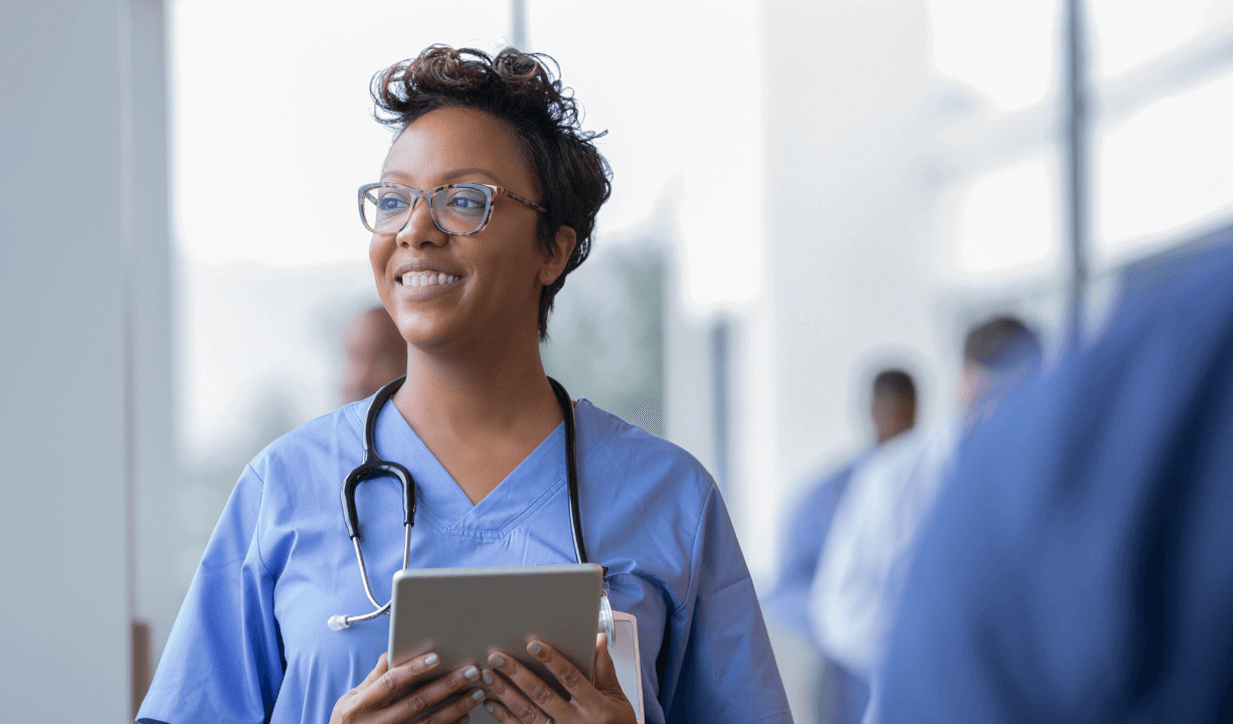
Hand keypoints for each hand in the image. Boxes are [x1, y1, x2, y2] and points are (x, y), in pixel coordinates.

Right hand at [330, 651, 486, 723]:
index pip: (389, 683)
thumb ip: (373, 678)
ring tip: (476, 693)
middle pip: (417, 702)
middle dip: (447, 686)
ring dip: (456, 707)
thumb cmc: (347, 723)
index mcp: (360, 706)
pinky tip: (464, 716)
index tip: (435, 657)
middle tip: (470, 672)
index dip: (412, 670)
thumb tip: (390, 652)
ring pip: (430, 723)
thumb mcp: (350, 700)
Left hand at [481, 634, 636, 723]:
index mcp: (595, 708)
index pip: (571, 679)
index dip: (552, 661)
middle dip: (517, 674)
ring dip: (505, 694)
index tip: (534, 644)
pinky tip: (491, 703)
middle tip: (498, 657)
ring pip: (527, 713)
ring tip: (489, 676)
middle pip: (542, 695)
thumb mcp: (618, 700)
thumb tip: (597, 639)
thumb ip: (605, 670)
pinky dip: (504, 716)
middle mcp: (575, 723)